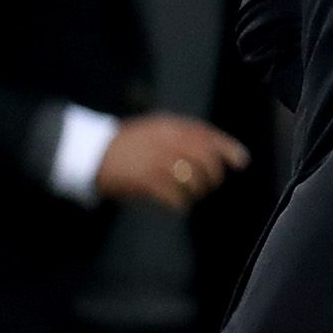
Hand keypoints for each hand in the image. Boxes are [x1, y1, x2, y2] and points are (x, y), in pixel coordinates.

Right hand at [95, 114, 246, 210]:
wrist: (90, 153)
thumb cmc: (124, 144)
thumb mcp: (152, 129)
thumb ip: (180, 135)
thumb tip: (213, 149)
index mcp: (169, 126)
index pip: (208, 135)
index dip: (229, 148)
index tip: (242, 161)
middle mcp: (167, 141)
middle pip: (207, 160)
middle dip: (214, 175)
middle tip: (209, 185)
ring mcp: (159, 161)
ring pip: (195, 180)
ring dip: (198, 191)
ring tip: (191, 195)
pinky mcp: (148, 181)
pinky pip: (177, 197)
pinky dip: (181, 204)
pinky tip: (178, 205)